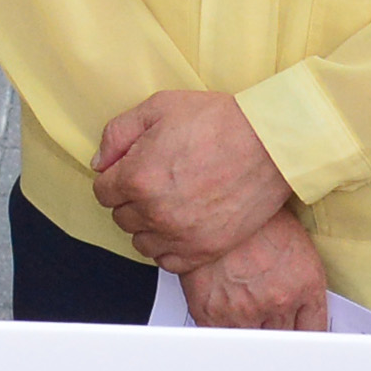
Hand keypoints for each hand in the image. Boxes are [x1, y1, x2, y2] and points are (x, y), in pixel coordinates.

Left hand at [92, 88, 294, 269]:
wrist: (270, 143)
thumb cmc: (218, 122)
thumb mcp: (158, 108)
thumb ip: (118, 134)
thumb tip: (100, 163)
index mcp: (137, 177)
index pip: (102, 192)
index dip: (115, 177)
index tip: (131, 170)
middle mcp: (154, 212)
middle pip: (120, 217)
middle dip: (131, 199)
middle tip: (155, 181)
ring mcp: (180, 235)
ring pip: (141, 242)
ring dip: (147, 225)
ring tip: (169, 203)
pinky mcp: (205, 250)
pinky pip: (168, 262)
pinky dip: (168, 247)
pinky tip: (180, 226)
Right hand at [178, 210, 335, 331]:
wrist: (206, 200)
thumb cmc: (246, 214)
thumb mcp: (290, 238)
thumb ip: (299, 276)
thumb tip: (297, 299)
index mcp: (305, 282)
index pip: (315, 327)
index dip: (305, 331)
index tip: (300, 332)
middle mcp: (279, 300)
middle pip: (285, 338)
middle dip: (278, 329)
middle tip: (265, 314)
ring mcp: (246, 310)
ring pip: (254, 341)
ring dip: (249, 328)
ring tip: (239, 306)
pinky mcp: (213, 314)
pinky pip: (223, 339)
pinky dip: (222, 329)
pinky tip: (222, 310)